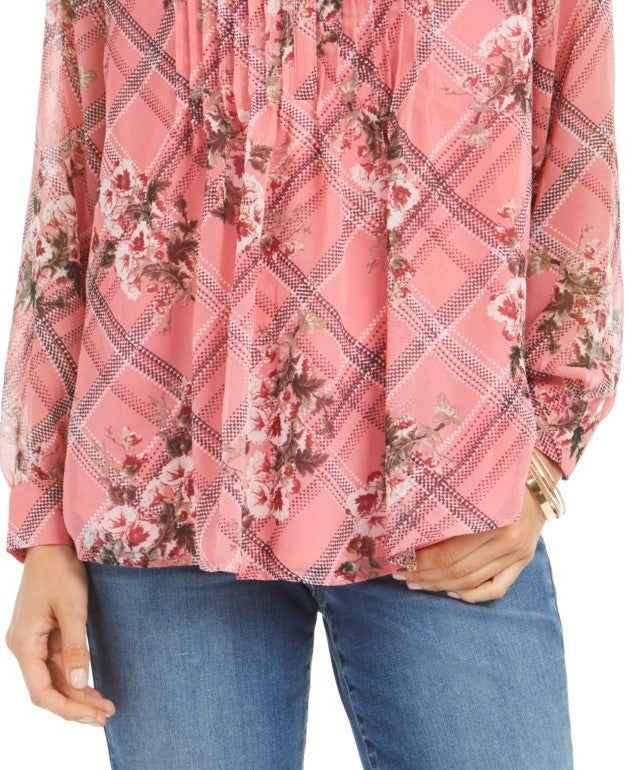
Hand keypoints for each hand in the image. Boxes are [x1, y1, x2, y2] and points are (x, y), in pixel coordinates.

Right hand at [5, 545, 115, 725]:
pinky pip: (58, 663)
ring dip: (78, 693)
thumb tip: (78, 682)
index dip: (67, 707)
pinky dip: (75, 676)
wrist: (52, 545)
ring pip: (54, 678)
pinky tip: (92, 686)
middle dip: (76, 705)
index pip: (42, 691)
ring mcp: (34, 641)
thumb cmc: (60, 571)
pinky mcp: (45, 634)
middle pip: (48, 688)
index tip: (92, 715)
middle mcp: (25, 647)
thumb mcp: (72, 608)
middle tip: (106, 715)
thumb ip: (75, 647)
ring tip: (104, 706)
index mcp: (25, 644)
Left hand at [392, 480, 548, 603]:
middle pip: (458, 570)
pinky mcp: (523, 561)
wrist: (538, 475)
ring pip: (472, 582)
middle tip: (400, 575)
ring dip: (439, 585)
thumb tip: (411, 526)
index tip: (397, 559)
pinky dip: (472, 595)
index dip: (421, 560)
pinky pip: (496, 589)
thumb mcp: (475, 484)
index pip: (449, 552)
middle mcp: (509, 542)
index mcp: (494, 521)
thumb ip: (450, 505)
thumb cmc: (500, 473)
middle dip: (424, 575)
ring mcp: (518, 555)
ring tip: (416, 583)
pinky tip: (451, 592)